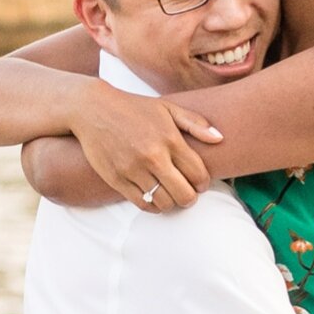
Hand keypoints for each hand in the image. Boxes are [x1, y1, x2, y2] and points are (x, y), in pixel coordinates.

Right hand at [65, 81, 224, 210]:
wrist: (93, 109)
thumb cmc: (134, 108)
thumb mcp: (167, 108)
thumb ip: (195, 123)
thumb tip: (220, 138)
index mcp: (170, 139)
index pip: (198, 174)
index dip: (203, 183)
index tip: (199, 182)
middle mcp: (153, 156)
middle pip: (184, 194)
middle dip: (190, 198)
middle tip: (188, 194)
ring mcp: (134, 169)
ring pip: (164, 202)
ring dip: (172, 203)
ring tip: (171, 196)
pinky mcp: (117, 179)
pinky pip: (142, 204)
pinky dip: (153, 206)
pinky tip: (155, 198)